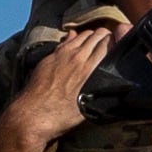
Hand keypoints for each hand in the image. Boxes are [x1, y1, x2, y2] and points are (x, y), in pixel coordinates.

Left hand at [2, 16, 126, 144]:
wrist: (32, 115)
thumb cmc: (61, 116)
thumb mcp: (88, 108)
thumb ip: (99, 91)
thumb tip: (112, 87)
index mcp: (89, 70)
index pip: (107, 43)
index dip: (115, 40)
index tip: (119, 42)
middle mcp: (77, 58)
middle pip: (96, 35)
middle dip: (105, 35)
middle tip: (109, 38)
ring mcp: (61, 55)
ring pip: (81, 35)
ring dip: (90, 35)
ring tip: (94, 39)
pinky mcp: (49, 56)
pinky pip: (65, 41)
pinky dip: (73, 38)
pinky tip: (75, 38)